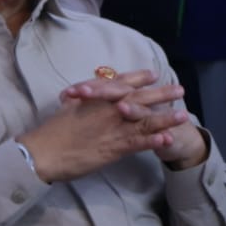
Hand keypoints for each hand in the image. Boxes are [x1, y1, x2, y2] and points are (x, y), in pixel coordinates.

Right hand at [22, 69, 189, 182]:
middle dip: (161, 93)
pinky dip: (153, 140)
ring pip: (144, 121)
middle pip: (140, 98)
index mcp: (98, 98)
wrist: (42, 151)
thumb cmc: (52, 131)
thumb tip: (81, 93)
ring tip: (183, 115)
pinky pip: (137, 143)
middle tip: (180, 90)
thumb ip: (80, 99)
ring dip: (165, 117)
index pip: (121, 83)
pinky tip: (167, 139)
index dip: (139, 78)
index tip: (154, 74)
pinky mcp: (113, 147)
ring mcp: (113, 127)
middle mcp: (109, 109)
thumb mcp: (68, 107)